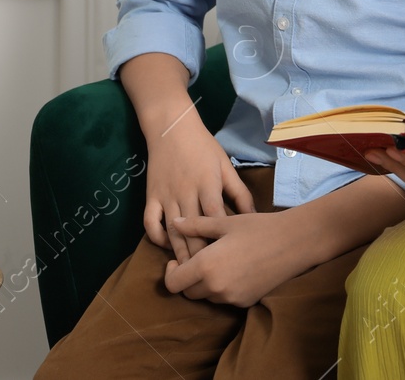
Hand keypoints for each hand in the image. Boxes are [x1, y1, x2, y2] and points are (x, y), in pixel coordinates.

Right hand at [142, 117, 255, 262]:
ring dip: (179, 253)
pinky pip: (149, 223)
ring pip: (172, 232)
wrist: (172, 128)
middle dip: (200, 256)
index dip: (220, 241)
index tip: (229, 260)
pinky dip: (156, 238)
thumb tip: (254, 216)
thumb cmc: (204, 147)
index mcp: (207, 185)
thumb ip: (240, 193)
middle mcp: (185, 193)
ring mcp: (165, 196)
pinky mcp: (150, 196)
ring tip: (189, 272)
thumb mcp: (226, 166)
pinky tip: (167, 248)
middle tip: (210, 276)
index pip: (215, 219)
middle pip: (192, 232)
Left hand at [164, 209, 314, 305]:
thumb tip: (174, 224)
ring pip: (206, 297)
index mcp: (205, 266)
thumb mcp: (224, 223)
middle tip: (198, 259)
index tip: (177, 260)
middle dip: (187, 278)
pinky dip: (223, 288)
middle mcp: (215, 287)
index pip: (173, 283)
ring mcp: (231, 298)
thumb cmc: (258, 227)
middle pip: (188, 293)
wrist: (294, 243)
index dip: (170, 272)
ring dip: (205, 284)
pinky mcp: (245, 302)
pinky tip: (236, 269)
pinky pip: (224, 299)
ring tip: (219, 262)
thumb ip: (195, 226)